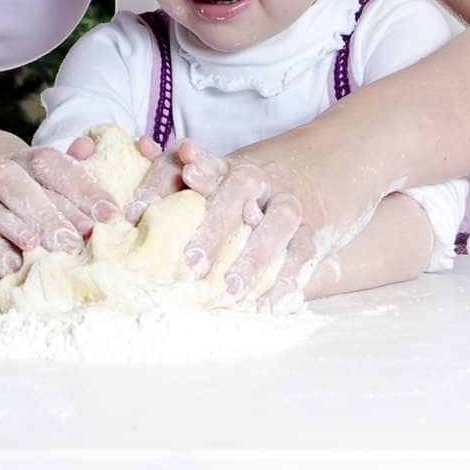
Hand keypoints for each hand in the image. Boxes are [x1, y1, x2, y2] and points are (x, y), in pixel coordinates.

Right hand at [0, 124, 122, 288]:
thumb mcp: (12, 157)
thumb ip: (53, 165)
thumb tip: (94, 150)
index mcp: (8, 157)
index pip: (46, 163)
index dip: (79, 186)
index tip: (109, 215)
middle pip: (7, 181)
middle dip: (41, 211)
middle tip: (70, 243)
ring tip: (14, 266)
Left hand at [171, 141, 322, 313]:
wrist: (332, 164)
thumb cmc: (260, 182)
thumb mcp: (226, 173)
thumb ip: (184, 174)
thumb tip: (137, 164)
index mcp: (230, 166)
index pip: (203, 164)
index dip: (184, 175)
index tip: (164, 190)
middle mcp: (260, 180)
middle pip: (237, 193)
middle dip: (214, 227)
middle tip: (190, 264)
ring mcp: (290, 204)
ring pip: (276, 225)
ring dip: (254, 258)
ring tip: (231, 290)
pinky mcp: (315, 230)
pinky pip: (303, 253)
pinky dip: (288, 279)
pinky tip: (269, 304)